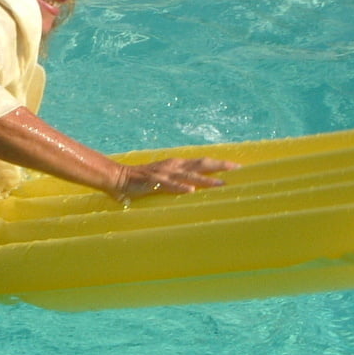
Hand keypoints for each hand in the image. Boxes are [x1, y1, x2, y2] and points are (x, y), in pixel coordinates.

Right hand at [111, 157, 238, 200]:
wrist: (116, 177)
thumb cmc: (139, 181)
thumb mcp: (161, 179)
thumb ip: (174, 183)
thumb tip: (191, 189)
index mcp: (175, 165)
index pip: (201, 163)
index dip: (218, 163)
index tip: (236, 166)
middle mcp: (172, 167)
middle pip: (200, 165)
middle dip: (219, 166)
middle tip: (237, 169)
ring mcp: (163, 174)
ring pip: (189, 176)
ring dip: (205, 180)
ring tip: (220, 184)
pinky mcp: (153, 182)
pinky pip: (168, 185)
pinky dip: (180, 188)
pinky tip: (190, 191)